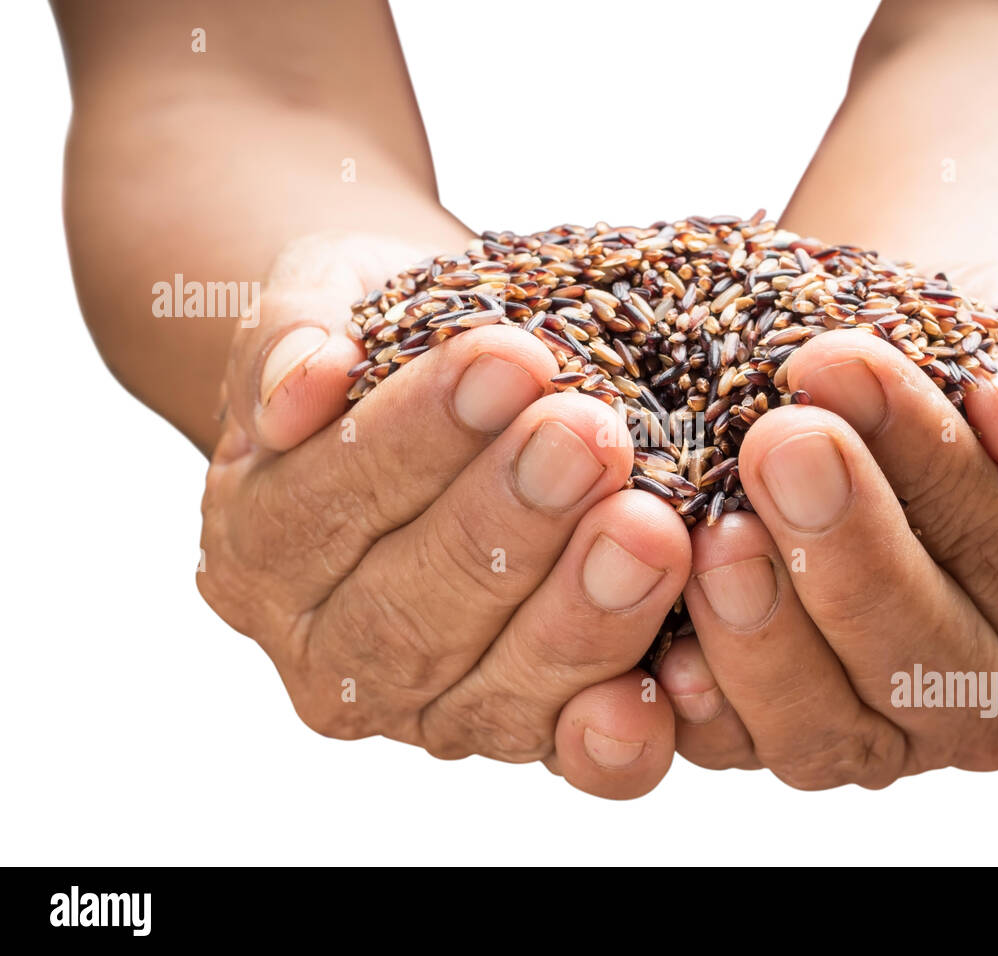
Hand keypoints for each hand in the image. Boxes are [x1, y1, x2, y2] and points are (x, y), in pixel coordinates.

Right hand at [199, 232, 689, 797]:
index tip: (509, 360)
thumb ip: (293, 335)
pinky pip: (567, 758)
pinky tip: (670, 681)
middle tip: (589, 439)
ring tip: (651, 529)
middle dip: (506, 524)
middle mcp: (327, 651)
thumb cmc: (394, 339)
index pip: (327, 501)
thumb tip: (303, 382)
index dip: (418, 437)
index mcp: (260, 546)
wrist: (455, 386)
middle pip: (407, 612)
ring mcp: (426, 708)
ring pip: (491, 692)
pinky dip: (615, 734)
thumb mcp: (327, 297)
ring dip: (577, 614)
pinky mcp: (520, 731)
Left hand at [656, 264, 997, 787]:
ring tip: (715, 534)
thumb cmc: (958, 374)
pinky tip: (661, 641)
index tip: (838, 363)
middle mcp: (989, 690)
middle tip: (776, 446)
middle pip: (925, 657)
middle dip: (844, 549)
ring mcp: (884, 734)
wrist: (885, 406)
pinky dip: (697, 703)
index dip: (925, 455)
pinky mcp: (782, 740)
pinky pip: (735, 748)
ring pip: (828, 729)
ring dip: (764, 635)